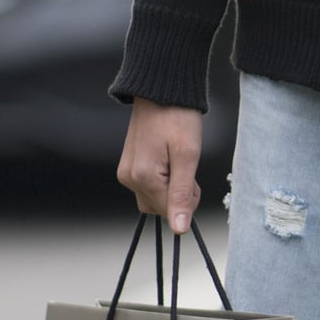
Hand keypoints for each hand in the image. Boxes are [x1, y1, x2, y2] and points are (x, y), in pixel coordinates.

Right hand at [117, 98, 203, 233]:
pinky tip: (168, 158)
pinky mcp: (129, 165)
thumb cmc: (178, 117)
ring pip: (153, 198)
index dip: (188, 199)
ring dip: (170, 187)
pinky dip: (162, 179)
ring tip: (177, 160)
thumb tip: (179, 229)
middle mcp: (128, 177)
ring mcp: (126, 171)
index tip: (193, 176)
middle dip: (178, 195)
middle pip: (158, 207)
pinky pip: (147, 185)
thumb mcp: (188, 156)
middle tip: (187, 167)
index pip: (168, 211)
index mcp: (142, 177)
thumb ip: (182, 194)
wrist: (162, 90)